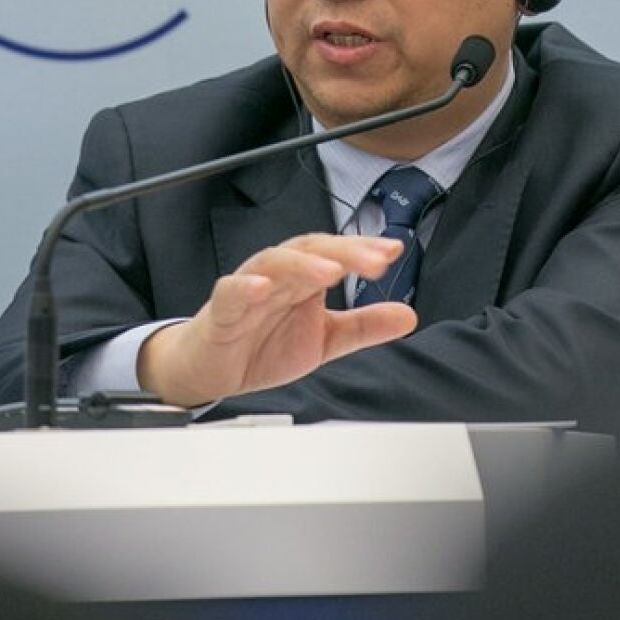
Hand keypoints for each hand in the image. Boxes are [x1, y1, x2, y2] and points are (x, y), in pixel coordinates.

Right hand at [137, 234, 416, 407]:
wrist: (210, 369)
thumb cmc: (261, 344)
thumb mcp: (324, 339)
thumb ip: (364, 326)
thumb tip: (408, 315)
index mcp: (303, 279)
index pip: (336, 253)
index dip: (363, 250)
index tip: (394, 251)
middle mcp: (278, 276)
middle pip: (310, 250)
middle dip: (344, 251)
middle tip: (374, 259)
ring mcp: (248, 290)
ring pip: (273, 263)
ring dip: (302, 264)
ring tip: (330, 270)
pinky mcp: (221, 311)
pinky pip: (231, 292)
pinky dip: (245, 287)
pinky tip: (262, 287)